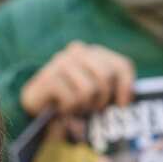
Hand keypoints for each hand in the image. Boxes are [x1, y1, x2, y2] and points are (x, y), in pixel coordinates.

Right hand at [20, 42, 135, 117]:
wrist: (36, 104)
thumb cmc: (70, 99)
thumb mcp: (93, 93)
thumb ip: (109, 91)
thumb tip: (125, 104)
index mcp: (94, 52)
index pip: (121, 65)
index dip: (126, 87)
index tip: (122, 106)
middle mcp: (78, 51)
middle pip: (106, 76)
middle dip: (102, 99)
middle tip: (94, 110)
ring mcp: (61, 62)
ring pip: (89, 89)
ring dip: (84, 106)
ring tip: (76, 109)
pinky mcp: (49, 77)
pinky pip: (71, 99)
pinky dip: (69, 110)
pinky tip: (62, 110)